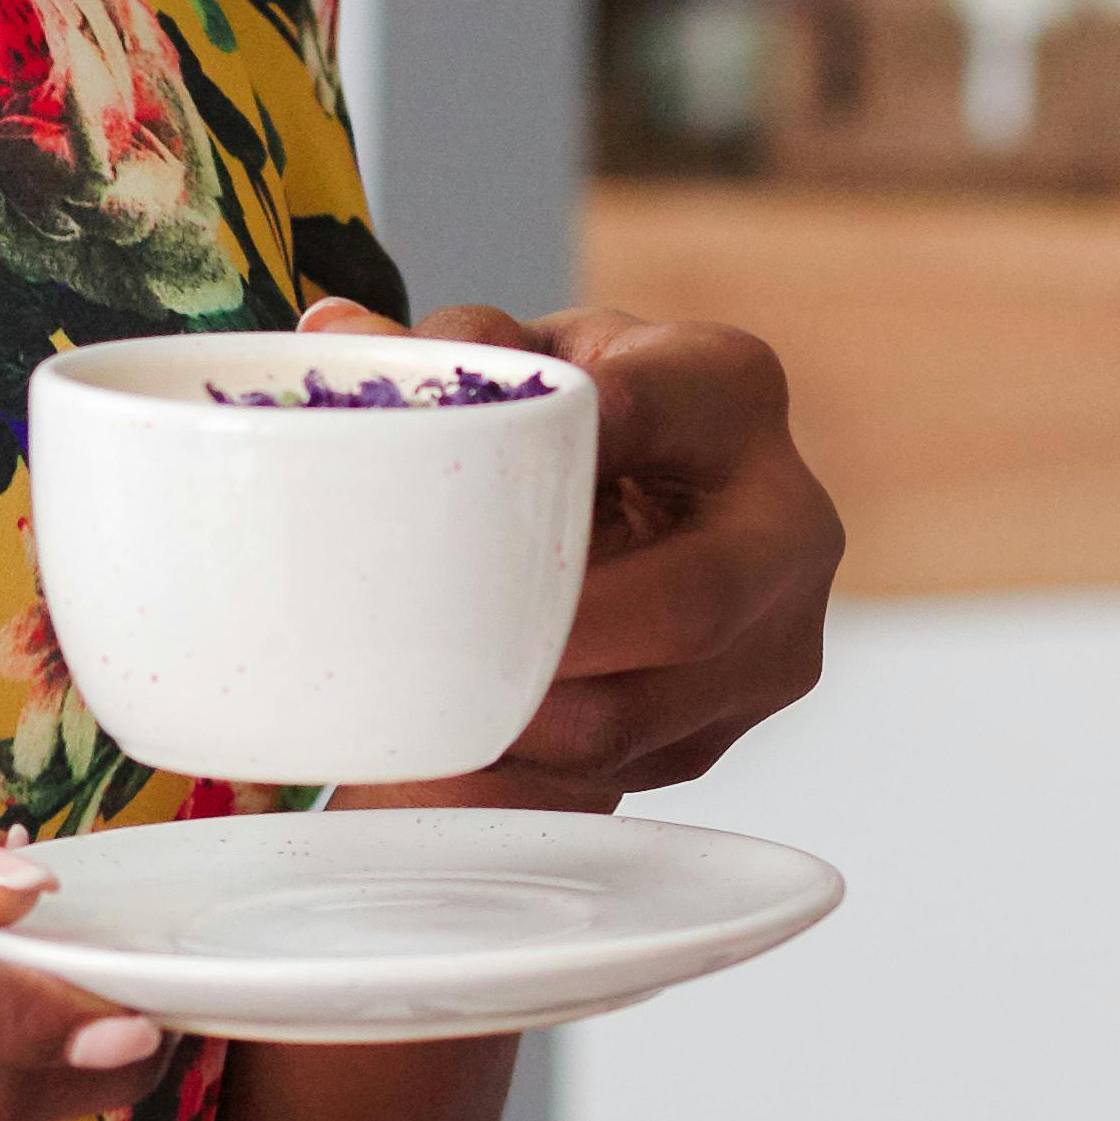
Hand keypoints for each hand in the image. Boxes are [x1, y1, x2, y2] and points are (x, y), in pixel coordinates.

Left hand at [300, 293, 840, 806]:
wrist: (651, 499)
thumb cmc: (582, 415)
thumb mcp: (532, 356)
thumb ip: (447, 349)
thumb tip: (334, 334)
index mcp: (728, 392)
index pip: (655, 410)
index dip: (575, 444)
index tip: (492, 475)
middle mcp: (784, 521)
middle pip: (689, 603)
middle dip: (558, 638)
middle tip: (449, 644)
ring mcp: (772, 639)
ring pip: (645, 716)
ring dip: (525, 732)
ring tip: (421, 723)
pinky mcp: (725, 727)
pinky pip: (618, 776)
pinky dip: (521, 786)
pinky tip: (446, 774)